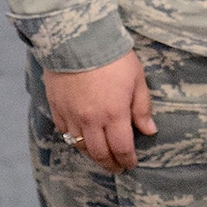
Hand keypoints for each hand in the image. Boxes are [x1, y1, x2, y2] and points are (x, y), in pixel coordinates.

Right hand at [43, 50, 155, 170]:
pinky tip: (80, 139)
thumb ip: (142, 107)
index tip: (131, 164)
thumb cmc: (114, 56)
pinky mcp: (57, 108)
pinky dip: (73, 140)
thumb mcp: (137, 78)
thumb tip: (149, 131)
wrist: (79, 39)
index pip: (122, 148)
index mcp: (113, 114)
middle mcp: (91, 121)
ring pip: (80, 147)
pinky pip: (64, 132)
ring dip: (92, 156)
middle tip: (117, 167)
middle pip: (100, 154)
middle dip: (110, 164)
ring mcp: (71, 116)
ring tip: (101, 157)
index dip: (128, 160)